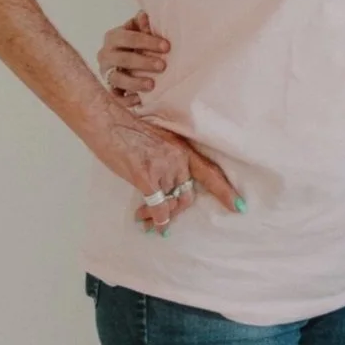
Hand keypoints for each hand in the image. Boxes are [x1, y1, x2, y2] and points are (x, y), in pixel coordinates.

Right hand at [92, 94, 242, 229]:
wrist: (106, 122)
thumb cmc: (126, 131)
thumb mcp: (157, 142)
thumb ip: (168, 160)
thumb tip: (167, 185)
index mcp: (182, 149)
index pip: (209, 173)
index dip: (224, 191)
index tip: (238, 207)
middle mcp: (178, 158)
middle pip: (187, 194)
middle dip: (176, 210)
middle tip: (163, 220)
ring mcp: (163, 167)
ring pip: (170, 202)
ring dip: (160, 216)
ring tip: (146, 221)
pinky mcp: (146, 177)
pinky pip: (157, 206)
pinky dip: (155, 218)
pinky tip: (149, 221)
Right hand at [100, 10, 167, 107]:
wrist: (126, 61)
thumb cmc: (137, 43)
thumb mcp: (139, 32)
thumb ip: (143, 25)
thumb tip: (144, 15)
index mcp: (113, 37)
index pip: (128, 37)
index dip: (147, 41)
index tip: (167, 47)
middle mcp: (106, 55)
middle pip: (123, 59)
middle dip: (143, 62)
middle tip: (163, 66)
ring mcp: (106, 73)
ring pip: (117, 79)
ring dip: (134, 83)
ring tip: (152, 85)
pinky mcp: (109, 90)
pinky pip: (115, 98)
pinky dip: (126, 100)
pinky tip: (140, 100)